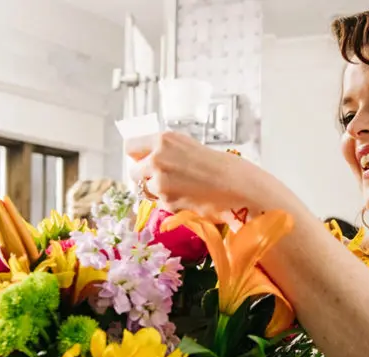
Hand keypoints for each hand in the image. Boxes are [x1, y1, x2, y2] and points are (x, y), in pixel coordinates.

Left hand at [125, 131, 270, 213]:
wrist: (238, 186)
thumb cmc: (219, 165)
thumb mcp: (188, 146)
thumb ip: (165, 151)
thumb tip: (144, 160)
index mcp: (163, 140)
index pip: (130, 147)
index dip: (136, 156)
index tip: (142, 161)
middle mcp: (157, 158)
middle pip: (133, 171)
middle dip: (144, 177)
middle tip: (163, 179)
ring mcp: (160, 181)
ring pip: (145, 189)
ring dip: (158, 191)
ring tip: (181, 188)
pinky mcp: (167, 202)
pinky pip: (159, 203)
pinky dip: (170, 202)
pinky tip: (189, 196)